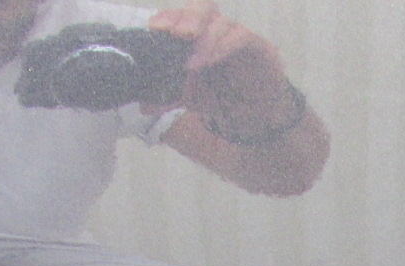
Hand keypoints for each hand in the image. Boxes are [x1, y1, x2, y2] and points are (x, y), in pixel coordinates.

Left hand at [147, 0, 294, 130]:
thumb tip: (144, 105)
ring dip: (204, 41)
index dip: (168, 17)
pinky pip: (243, 37)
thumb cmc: (221, 97)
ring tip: (191, 64)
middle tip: (175, 34)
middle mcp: (217, 30)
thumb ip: (167, 97)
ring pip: (222, 23)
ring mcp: (238, 36)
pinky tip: (211, 61)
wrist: (254, 116)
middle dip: (187, 17)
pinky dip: (224, 46)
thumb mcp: (189, 97)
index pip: (182, 16)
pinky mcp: (260, 47)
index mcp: (197, 35)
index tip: (155, 28)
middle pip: (203, 7)